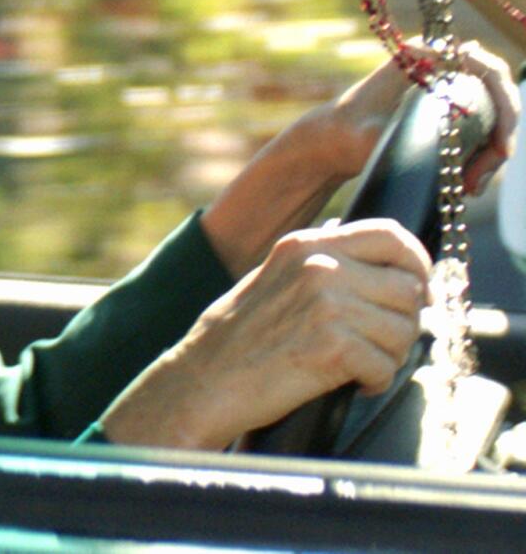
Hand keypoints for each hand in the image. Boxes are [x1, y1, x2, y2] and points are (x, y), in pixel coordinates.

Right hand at [99, 220, 429, 450]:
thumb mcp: (278, 278)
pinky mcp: (332, 346)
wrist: (203, 380)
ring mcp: (326, 304)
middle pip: (408, 289)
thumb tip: (396, 272)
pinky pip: (386, 366)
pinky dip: (373, 383)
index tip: (416, 291)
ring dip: (390, 356)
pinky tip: (348, 384)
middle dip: (403, 323)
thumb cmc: (239, 337)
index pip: (390, 236)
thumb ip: (328, 266)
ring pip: (404, 330)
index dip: (416, 265)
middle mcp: (319, 266)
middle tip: (377, 345)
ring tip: (357, 366)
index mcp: (306, 244)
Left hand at [203, 41, 518, 277]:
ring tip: (470, 187)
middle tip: (477, 179)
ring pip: (493, 118)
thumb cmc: (346, 134)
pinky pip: (482, 131)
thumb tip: (453, 129)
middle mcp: (441, 65)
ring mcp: (448, 88)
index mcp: (423, 56)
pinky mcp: (449, 111)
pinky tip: (469, 184)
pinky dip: (482, 157)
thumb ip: (407, 131)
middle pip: (497, 97)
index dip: (505, 106)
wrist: (331, 142)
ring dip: (490, 154)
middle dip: (498, 140)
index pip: (486, 69)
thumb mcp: (373, 134)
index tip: (500, 148)